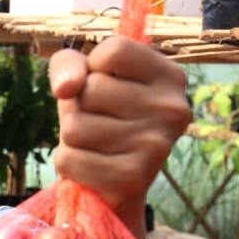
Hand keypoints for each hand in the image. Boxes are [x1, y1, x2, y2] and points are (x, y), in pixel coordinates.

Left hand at [48, 37, 190, 238]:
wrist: (114, 187)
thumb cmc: (99, 120)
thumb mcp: (86, 79)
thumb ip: (69, 64)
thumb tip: (66, 88)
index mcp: (171, 77)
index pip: (114, 50)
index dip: (92, 68)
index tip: (106, 85)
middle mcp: (172, 110)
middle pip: (90, 89)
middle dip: (79, 106)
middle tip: (99, 123)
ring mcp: (155, 147)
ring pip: (74, 125)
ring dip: (71, 137)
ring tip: (95, 146)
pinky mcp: (131, 180)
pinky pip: (68, 158)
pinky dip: (68, 164)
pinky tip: (92, 169)